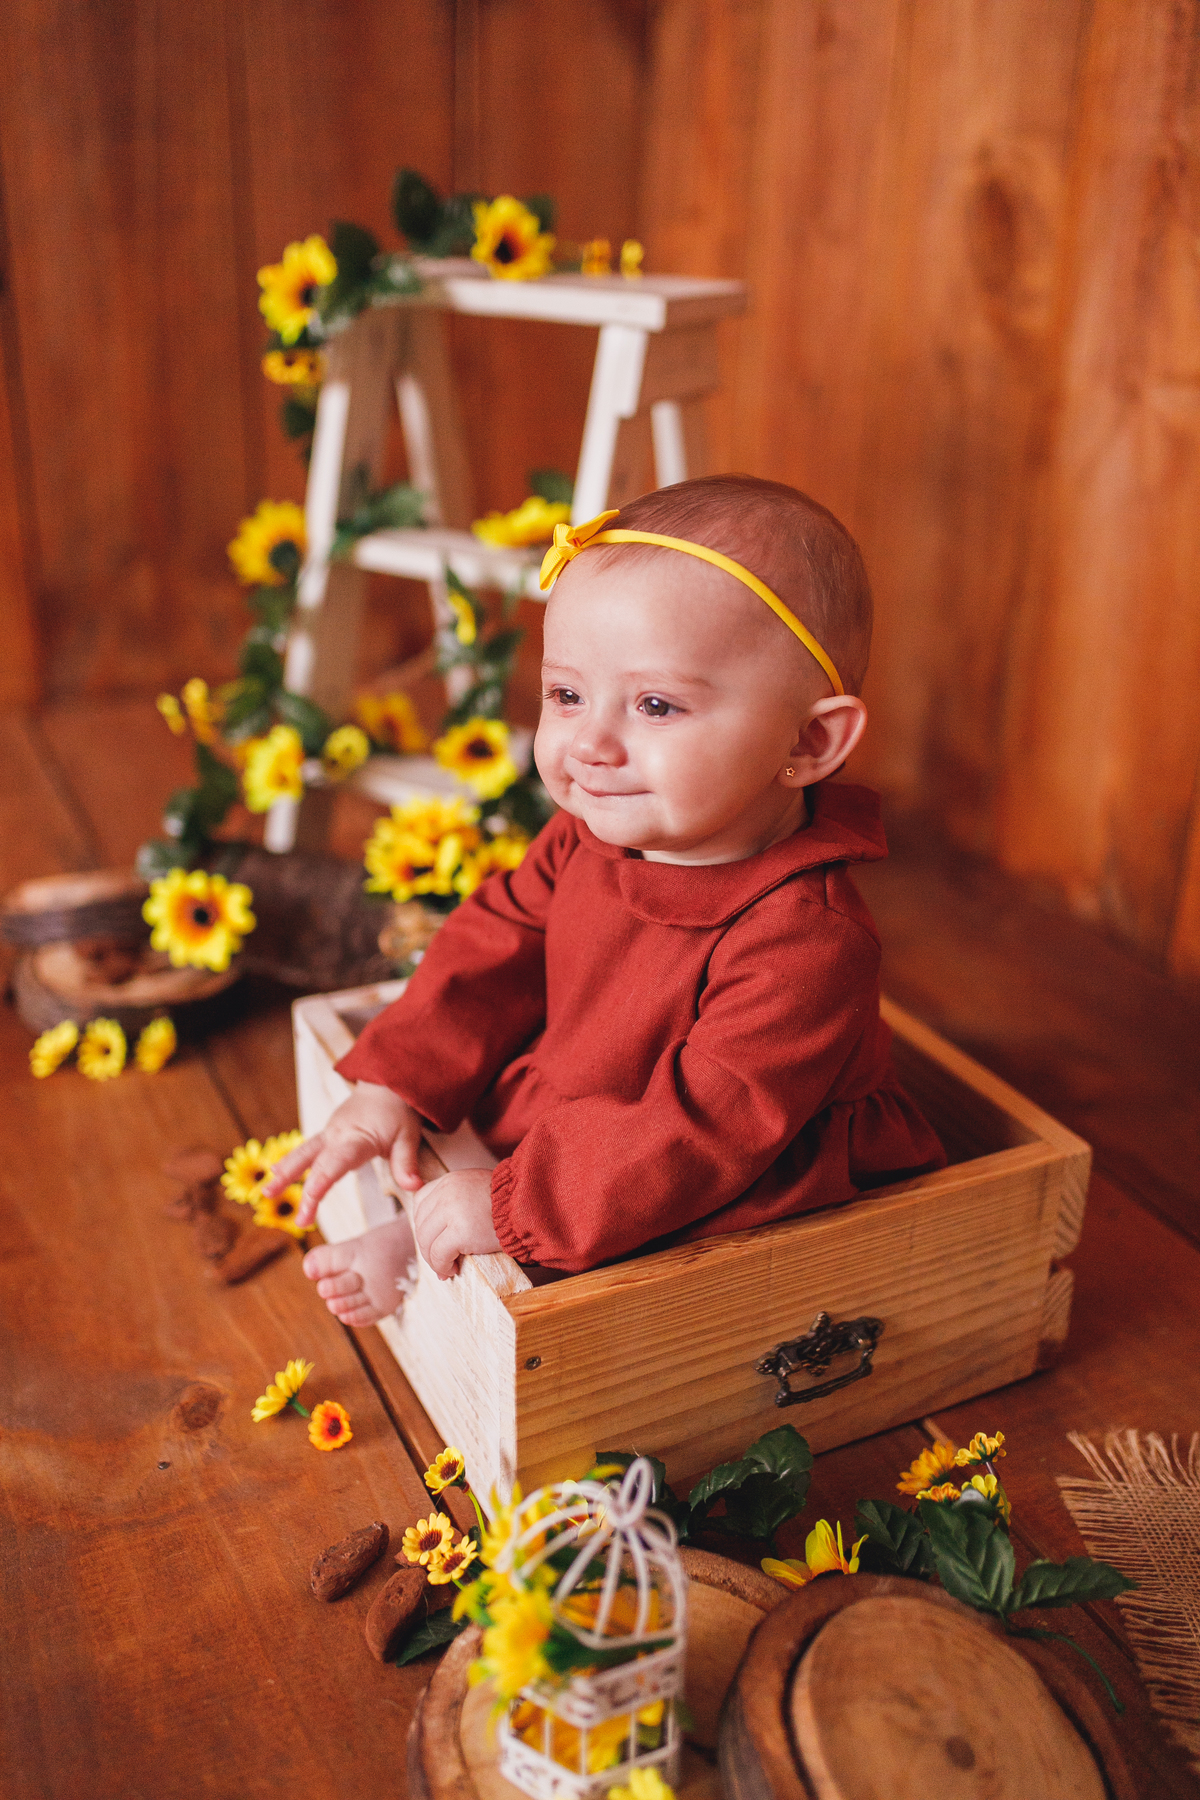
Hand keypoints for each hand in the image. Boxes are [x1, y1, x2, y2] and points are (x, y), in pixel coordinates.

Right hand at [264, 1083, 424, 1227]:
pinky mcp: (328, 1134)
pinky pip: (308, 1149)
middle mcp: (337, 1135)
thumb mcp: (409, 1136)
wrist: (387, 1083)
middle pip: (312, 1161)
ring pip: (303, 1153)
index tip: (310, 1198)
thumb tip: (415, 1187)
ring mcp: (330, 1133)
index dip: (321, 1181)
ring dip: (284, 1172)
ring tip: (266, 1193)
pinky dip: (291, 1162)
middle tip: (276, 1204)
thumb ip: (407, 1163)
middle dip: (293, 1182)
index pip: (335, 1163)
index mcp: (357, 1138)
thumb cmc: (398, 1111)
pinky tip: (275, 1173)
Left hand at [409, 1168, 499, 1279]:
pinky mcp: (460, 1231)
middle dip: (428, 1246)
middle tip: (440, 1261)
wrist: (531, 1208)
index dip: (425, 1225)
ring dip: (434, 1260)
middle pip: (421, 1224)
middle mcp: (447, 1192)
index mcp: (451, 1181)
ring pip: (426, 1241)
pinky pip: (439, 1255)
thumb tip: (438, 1234)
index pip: (421, 1203)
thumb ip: (458, 1202)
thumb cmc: (510, 1205)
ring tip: (448, 1268)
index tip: (435, 1240)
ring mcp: (452, 1210)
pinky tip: (453, 1270)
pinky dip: (442, 1266)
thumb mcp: (478, 1191)